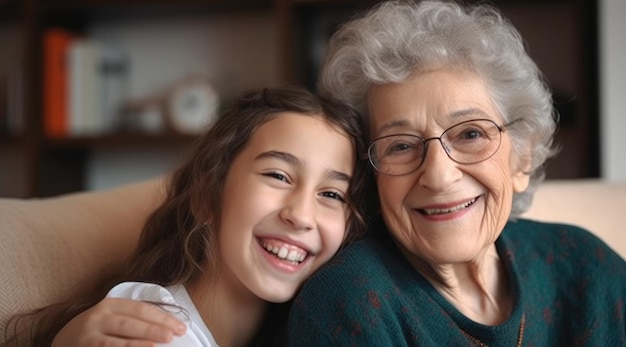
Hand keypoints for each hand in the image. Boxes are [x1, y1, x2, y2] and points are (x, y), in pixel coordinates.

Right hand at [52, 297, 185, 346]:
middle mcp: (98, 318)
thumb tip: (167, 327)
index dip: (162, 318)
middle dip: (153, 329)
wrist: (62, 341)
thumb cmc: (96, 329)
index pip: (141, 309)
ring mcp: (89, 337)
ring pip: (116, 341)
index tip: (181, 327)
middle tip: (172, 335)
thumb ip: (134, 319)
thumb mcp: (111, 317)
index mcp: (110, 305)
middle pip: (130, 323)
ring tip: (156, 346)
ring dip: (137, 345)